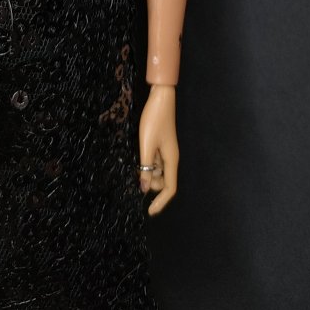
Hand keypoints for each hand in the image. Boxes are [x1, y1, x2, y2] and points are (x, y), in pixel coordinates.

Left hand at [138, 84, 178, 214]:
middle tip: (138, 172)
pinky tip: (140, 154)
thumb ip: (145, 168)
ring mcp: (166, 151)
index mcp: (171, 160)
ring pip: (158, 171)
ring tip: (139, 158)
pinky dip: (147, 162)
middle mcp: (171, 157)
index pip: (170, 188)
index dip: (161, 202)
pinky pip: (155, 160)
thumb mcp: (146, 145)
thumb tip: (144, 188)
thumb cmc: (154, 120)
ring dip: (148, 172)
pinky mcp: (161, 144)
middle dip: (151, 183)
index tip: (149, 211)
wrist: (160, 97)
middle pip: (163, 181)